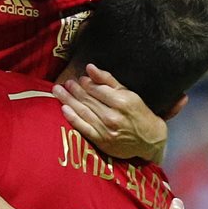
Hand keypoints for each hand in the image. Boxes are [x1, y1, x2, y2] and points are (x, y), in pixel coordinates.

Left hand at [53, 64, 168, 161]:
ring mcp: (106, 129)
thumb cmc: (140, 114)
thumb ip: (108, 80)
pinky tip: (63, 108)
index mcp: (122, 102)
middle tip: (65, 82)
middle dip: (74, 90)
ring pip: (83, 111)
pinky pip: (83, 127)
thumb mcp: (129, 94)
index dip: (85, 83)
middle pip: (88, 100)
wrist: (150, 140)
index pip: (97, 89)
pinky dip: (72, 117)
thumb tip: (90, 67)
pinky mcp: (101, 141)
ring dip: (68, 100)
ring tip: (57, 91)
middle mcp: (113, 116)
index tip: (79, 78)